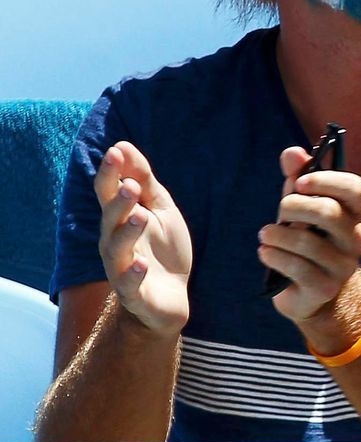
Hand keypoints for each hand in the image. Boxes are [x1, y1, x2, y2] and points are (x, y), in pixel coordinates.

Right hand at [93, 141, 192, 334]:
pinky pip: (128, 284)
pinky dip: (134, 274)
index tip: (116, 151)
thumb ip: (143, 180)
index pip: (110, 193)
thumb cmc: (161, 248)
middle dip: (119, 202)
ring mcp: (121, 268)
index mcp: (119, 220)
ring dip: (127, 233)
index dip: (111, 173)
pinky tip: (142, 264)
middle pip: (111, 219)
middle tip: (130, 185)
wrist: (170, 296)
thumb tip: (123, 145)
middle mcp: (113, 242)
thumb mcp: (159, 209)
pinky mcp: (133, 293)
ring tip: (140, 217)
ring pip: (117, 249)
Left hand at [260, 147, 360, 330]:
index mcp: (358, 214)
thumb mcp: (302, 206)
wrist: (313, 293)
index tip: (299, 183)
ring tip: (266, 235)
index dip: (324, 180)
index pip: (354, 188)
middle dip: (293, 207)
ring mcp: (344, 266)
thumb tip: (292, 153)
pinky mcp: (326, 288)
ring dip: (277, 234)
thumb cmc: (307, 239)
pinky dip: (273, 255)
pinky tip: (266, 252)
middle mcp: (358, 239)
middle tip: (279, 212)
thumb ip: (298, 178)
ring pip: (307, 241)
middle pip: (328, 212)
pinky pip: (295, 267)